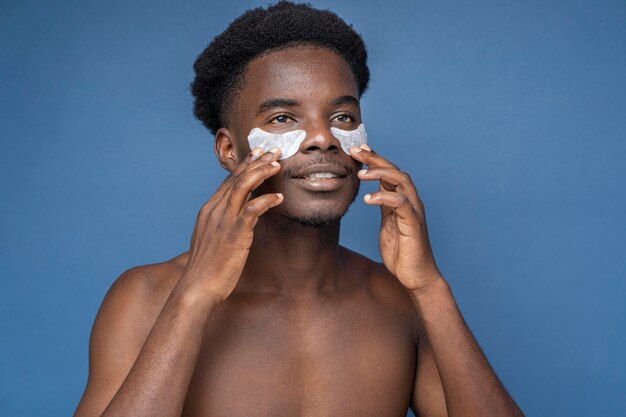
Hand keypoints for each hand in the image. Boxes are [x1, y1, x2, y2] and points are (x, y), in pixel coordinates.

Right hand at [184, 147, 283, 301]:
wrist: (198, 287)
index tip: (257, 153)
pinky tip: (278, 198)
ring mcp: (223, 221)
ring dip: (260, 173)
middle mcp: (214, 211)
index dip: (244, 165)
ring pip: (242, 187)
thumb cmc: (207, 268)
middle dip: (255, 162)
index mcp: (209, 210)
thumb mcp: (212, 239)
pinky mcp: (234, 233)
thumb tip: (239, 217)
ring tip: (277, 164)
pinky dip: (266, 201)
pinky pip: (252, 210)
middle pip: (236, 178)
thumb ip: (223, 224)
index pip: (228, 181)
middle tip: (272, 150)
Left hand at [350, 144, 441, 290]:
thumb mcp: (387, 224)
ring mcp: (414, 210)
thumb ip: (383, 206)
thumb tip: (372, 192)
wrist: (416, 276)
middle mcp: (411, 201)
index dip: (374, 159)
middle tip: (355, 151)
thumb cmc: (402, 251)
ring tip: (360, 174)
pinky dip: (384, 197)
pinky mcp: (414, 223)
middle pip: (395, 170)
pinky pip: (400, 203)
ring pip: (401, 181)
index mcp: (403, 200)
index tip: (357, 150)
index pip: (389, 172)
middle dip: (375, 158)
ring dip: (380, 173)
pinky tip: (368, 198)